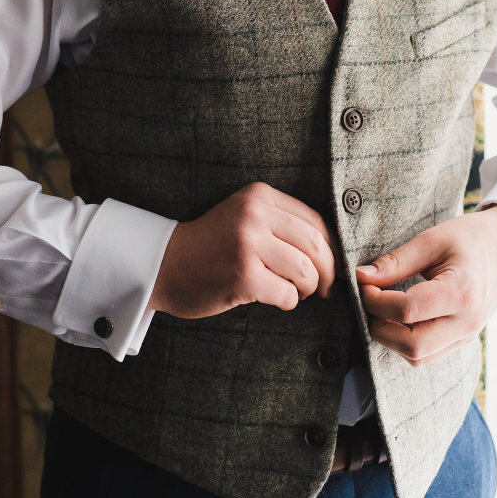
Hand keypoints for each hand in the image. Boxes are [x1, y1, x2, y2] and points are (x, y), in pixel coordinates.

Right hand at [147, 181, 336, 318]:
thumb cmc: (211, 245)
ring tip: (298, 292)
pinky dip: (289, 302)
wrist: (165, 264)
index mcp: (258, 196)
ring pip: (305, 271)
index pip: (314, 220)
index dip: (330, 247)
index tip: (331, 264)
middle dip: (328, 271)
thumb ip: (281, 222)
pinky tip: (278, 299)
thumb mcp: (244, 216)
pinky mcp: (243, 277)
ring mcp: (247, 245)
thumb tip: (331, 249)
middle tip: (325, 287)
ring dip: (308, 288)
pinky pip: (287, 294)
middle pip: (315, 245)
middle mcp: (254, 215)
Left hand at [356, 206, 496, 367]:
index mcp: (462, 292)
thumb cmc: (470, 239)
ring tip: (381, 309)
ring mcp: (466, 336)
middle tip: (369, 301)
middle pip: (413, 346)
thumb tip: (361, 277)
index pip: (409, 310)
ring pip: (418, 357)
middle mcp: (467, 322)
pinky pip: (427, 355)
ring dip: (391, 338)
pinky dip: (405, 342)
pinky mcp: (462, 341)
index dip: (376, 300)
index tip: (364, 283)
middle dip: (380, 327)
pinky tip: (398, 318)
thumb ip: (396, 261)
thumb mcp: (432, 240)